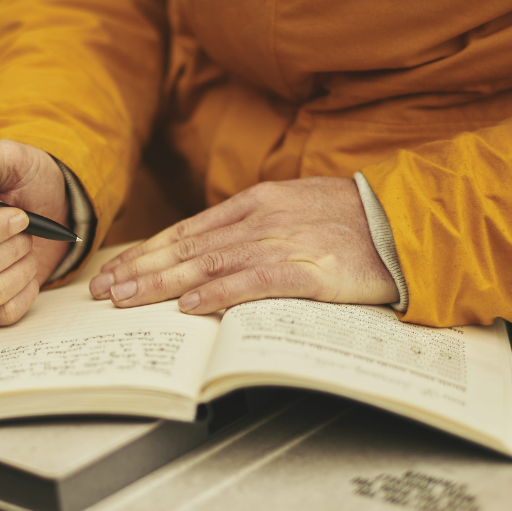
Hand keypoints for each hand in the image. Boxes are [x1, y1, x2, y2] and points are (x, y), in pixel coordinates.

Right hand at [0, 140, 70, 325]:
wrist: (44, 208)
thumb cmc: (20, 179)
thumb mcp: (7, 157)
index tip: (18, 216)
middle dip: (14, 246)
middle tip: (24, 228)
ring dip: (23, 267)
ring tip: (24, 247)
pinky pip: (2, 314)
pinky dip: (26, 292)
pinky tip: (23, 270)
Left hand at [88, 177, 398, 313]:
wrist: (408, 222)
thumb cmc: (354, 221)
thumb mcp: (296, 209)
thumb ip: (253, 227)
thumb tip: (212, 251)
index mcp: (256, 203)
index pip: (186, 231)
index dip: (147, 252)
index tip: (116, 270)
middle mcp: (260, 219)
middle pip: (186, 248)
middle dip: (139, 270)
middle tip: (103, 291)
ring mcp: (282, 243)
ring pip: (207, 264)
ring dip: (162, 283)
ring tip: (127, 299)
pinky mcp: (307, 270)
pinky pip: (252, 283)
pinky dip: (217, 295)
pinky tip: (189, 307)